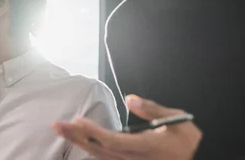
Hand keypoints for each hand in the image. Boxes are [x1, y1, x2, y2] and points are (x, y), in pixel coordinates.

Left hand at [52, 94, 201, 159]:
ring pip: (98, 155)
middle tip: (57, 125)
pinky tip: (78, 139)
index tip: (78, 121)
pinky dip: (89, 148)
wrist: (195, 159)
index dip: (94, 132)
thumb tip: (130, 98)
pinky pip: (104, 158)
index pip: (113, 142)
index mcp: (146, 147)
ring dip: (78, 141)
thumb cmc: (186, 140)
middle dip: (76, 137)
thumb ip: (153, 109)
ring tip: (61, 129)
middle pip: (99, 149)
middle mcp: (134, 159)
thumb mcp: (177, 120)